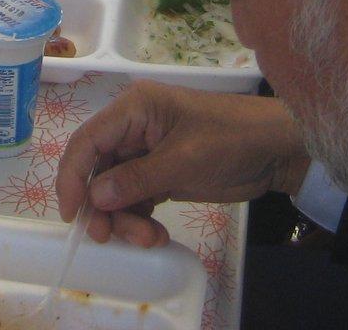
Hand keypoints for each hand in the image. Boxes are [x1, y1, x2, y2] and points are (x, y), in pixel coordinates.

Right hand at [56, 84, 305, 247]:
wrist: (276, 150)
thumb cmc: (232, 140)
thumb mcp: (184, 160)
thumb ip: (137, 179)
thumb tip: (94, 198)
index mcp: (133, 109)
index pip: (87, 141)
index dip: (72, 176)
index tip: (71, 214)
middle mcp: (133, 128)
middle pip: (97, 170)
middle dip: (101, 206)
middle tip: (110, 237)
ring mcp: (146, 152)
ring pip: (113, 190)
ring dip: (123, 218)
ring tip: (149, 238)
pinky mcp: (160, 173)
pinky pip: (134, 199)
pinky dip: (138, 219)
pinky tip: (156, 235)